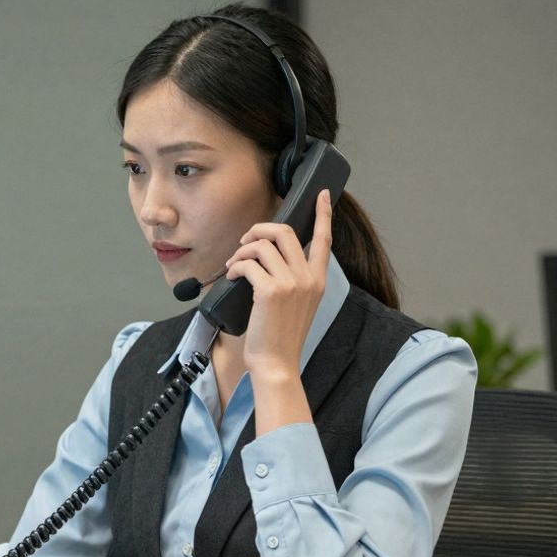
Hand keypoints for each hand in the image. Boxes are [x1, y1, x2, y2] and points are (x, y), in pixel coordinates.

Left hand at [224, 189, 333, 379]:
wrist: (277, 362)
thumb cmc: (281, 336)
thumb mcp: (297, 304)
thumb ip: (292, 279)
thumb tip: (266, 256)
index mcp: (318, 280)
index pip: (324, 239)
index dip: (322, 214)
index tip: (321, 194)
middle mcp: (308, 278)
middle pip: (285, 232)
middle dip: (259, 229)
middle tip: (244, 242)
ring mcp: (291, 283)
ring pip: (262, 245)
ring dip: (242, 251)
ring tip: (234, 265)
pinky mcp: (270, 290)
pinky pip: (248, 264)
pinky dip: (236, 266)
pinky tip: (232, 276)